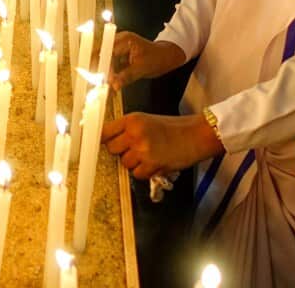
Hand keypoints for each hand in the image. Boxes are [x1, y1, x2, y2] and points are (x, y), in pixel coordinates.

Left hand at [101, 112, 223, 179]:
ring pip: (125, 163)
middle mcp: (135, 133)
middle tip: (134, 150)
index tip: (99, 144)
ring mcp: (143, 150)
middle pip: (112, 149)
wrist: (196, 135)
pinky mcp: (152, 164)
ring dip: (134, 163)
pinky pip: (137, 174)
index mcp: (132, 120)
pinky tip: (155, 163)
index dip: (101, 140)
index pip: (104, 131)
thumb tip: (108, 141)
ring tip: (149, 155)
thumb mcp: (146, 121)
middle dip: (121, 152)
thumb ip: (127, 129)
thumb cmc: (173, 128)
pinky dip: (145, 172)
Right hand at [108, 32, 184, 89]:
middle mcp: (120, 41)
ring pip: (107, 61)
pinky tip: (112, 83)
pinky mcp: (121, 55)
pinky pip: (113, 65)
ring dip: (106, 73)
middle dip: (102, 69)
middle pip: (104, 55)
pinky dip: (112, 74)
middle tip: (101, 83)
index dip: (101, 64)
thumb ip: (127, 76)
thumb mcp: (142, 68)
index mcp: (125, 40)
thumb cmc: (157, 58)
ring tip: (106, 85)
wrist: (166, 57)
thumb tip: (114, 85)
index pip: (107, 51)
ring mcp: (120, 48)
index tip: (98, 76)